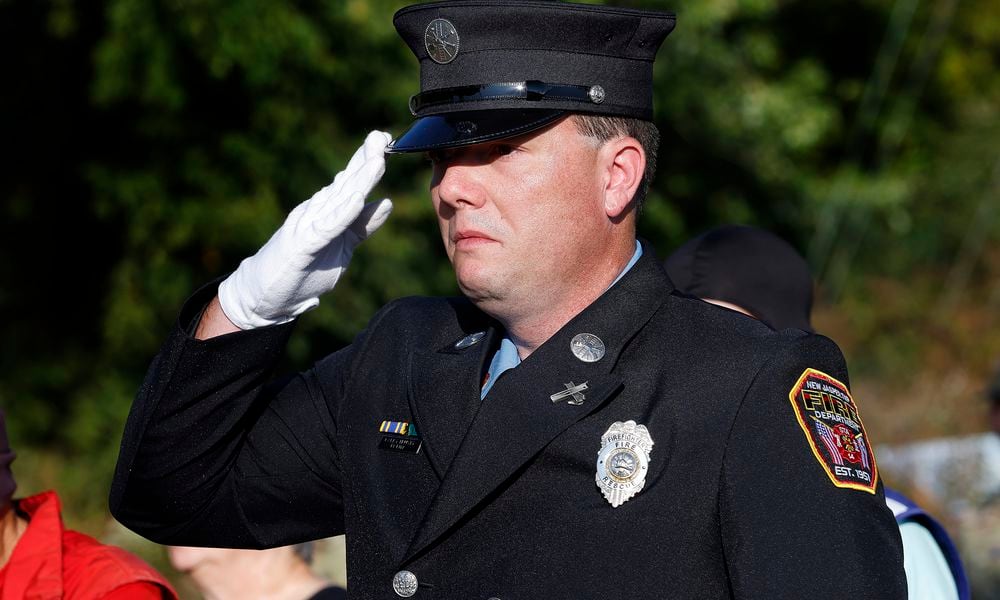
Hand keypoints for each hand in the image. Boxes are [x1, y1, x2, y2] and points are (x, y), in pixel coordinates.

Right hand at [218, 131, 392, 328]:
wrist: (265, 295)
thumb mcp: (342, 246)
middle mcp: (317, 212)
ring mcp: (308, 226)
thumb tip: (387, 202)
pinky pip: (326, 227)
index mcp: (328, 211)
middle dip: (365, 159)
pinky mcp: (302, 246)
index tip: (387, 141)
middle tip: (382, 135)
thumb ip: (362, 225)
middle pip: (346, 183)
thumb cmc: (303, 270)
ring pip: (338, 199)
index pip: (351, 183)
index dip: (369, 162)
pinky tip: (356, 199)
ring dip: (358, 179)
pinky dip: (342, 213)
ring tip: (376, 160)